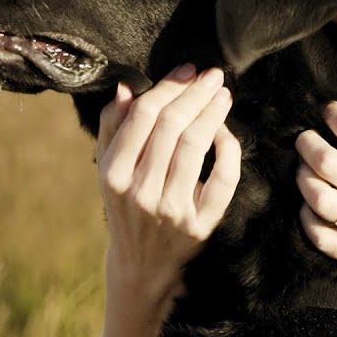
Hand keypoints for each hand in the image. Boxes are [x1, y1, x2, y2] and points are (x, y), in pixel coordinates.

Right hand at [96, 64, 240, 307]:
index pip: (142, 117)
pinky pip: (222, 178)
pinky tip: (225, 131)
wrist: (140, 267)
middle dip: (195, 93)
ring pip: (196, 146)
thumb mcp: (108, 171)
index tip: (187, 69)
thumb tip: (126, 87)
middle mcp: (140, 193)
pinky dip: (228, 149)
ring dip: (213, 113)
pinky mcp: (201, 225)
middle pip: (171, 127)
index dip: (168, 86)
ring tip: (223, 94)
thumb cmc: (125, 207)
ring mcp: (171, 210)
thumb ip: (112, 127)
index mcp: (112, 174)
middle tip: (213, 75)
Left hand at [295, 102, 336, 319]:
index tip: (328, 111)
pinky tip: (310, 212)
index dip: (334, 114)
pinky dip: (309, 223)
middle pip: (328, 163)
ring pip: (322, 200)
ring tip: (304, 172)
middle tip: (304, 139)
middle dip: (307, 145)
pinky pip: (326, 241)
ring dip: (304, 181)